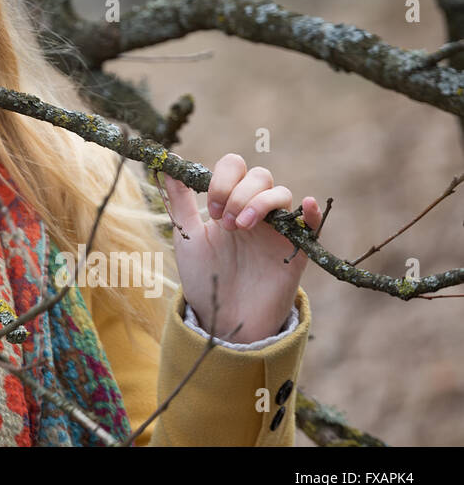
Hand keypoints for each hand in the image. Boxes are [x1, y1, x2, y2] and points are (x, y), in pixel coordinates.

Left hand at [161, 154, 322, 342]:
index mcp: (229, 202)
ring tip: (240, 227)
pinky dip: (312, 211)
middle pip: (259, 176)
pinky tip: (306, 204)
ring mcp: (277, 229)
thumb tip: (171, 167)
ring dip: (259, 202)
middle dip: (237, 193)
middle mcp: (255, 210)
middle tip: (224, 222)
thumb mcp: (187, 237)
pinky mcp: (296, 250)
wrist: (223, 317)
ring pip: (281, 193)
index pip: (234, 167)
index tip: (210, 210)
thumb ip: (180, 202)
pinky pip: (312, 224)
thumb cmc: (205, 277)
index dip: (222, 180)